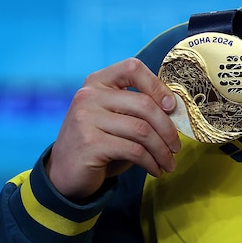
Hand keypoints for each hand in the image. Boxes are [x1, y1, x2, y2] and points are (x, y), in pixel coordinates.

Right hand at [45, 58, 180, 199]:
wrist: (64, 174)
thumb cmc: (99, 142)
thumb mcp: (116, 118)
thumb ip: (137, 108)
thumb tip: (176, 110)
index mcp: (97, 81)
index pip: (132, 68)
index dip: (157, 85)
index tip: (172, 107)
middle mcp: (89, 95)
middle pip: (144, 104)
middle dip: (168, 128)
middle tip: (177, 146)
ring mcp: (86, 118)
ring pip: (142, 130)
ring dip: (162, 150)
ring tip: (169, 162)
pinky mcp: (90, 143)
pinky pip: (134, 150)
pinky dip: (151, 162)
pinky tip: (156, 169)